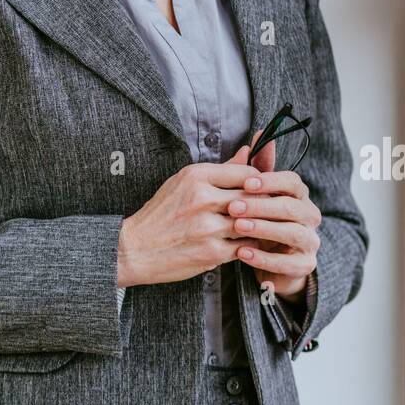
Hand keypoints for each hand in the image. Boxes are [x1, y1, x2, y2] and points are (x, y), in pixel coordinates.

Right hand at [117, 155, 271, 287]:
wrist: (135, 248)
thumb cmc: (161, 212)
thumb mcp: (185, 181)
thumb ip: (221, 169)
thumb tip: (248, 151)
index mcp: (196, 175)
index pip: (247, 173)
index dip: (260, 182)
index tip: (261, 190)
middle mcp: (203, 199)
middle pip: (253, 198)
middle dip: (263, 204)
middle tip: (269, 209)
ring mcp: (208, 227)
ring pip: (252, 223)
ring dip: (258, 226)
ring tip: (260, 226)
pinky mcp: (211, 253)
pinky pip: (245, 247)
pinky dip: (249, 245)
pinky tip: (245, 243)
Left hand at [227, 132, 320, 300]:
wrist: (267, 262)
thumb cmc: (259, 222)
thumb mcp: (254, 196)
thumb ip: (256, 168)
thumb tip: (258, 134)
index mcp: (298, 195)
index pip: (292, 182)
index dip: (271, 181)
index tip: (246, 184)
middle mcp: (309, 216)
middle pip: (291, 207)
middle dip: (261, 206)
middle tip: (233, 207)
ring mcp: (310, 242)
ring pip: (292, 232)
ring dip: (263, 229)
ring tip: (237, 227)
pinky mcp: (305, 266)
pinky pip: (288, 262)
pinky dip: (264, 258)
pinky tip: (242, 253)